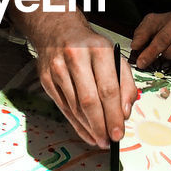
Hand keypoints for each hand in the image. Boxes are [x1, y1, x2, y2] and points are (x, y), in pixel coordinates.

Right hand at [14, 0, 136, 147]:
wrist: (57, 30)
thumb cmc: (90, 46)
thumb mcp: (114, 56)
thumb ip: (125, 82)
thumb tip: (124, 112)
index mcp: (98, 49)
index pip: (108, 88)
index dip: (114, 114)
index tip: (119, 132)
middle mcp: (76, 57)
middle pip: (89, 100)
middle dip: (101, 125)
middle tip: (109, 140)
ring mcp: (57, 68)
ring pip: (75, 106)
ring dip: (89, 127)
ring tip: (100, 140)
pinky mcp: (46, 79)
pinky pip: (63, 107)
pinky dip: (76, 123)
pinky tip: (87, 132)